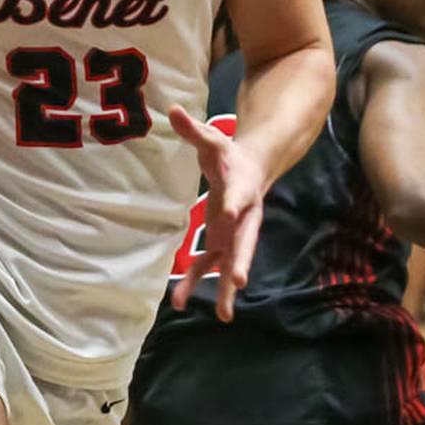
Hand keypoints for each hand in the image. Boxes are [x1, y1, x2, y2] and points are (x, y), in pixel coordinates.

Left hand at [167, 105, 266, 322]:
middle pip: (244, 241)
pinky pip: (209, 265)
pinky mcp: (222, 241)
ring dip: (224, 289)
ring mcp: (234, 233)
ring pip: (231, 263)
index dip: (236, 205)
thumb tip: (172, 108)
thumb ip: (192, 129)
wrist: (252, 168)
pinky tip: (179, 302)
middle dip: (241, 261)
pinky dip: (195, 282)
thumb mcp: (212, 138)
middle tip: (239, 282)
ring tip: (222, 316)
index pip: (239, 197)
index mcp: (241, 188)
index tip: (232, 214)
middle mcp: (243, 217)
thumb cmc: (228, 153)